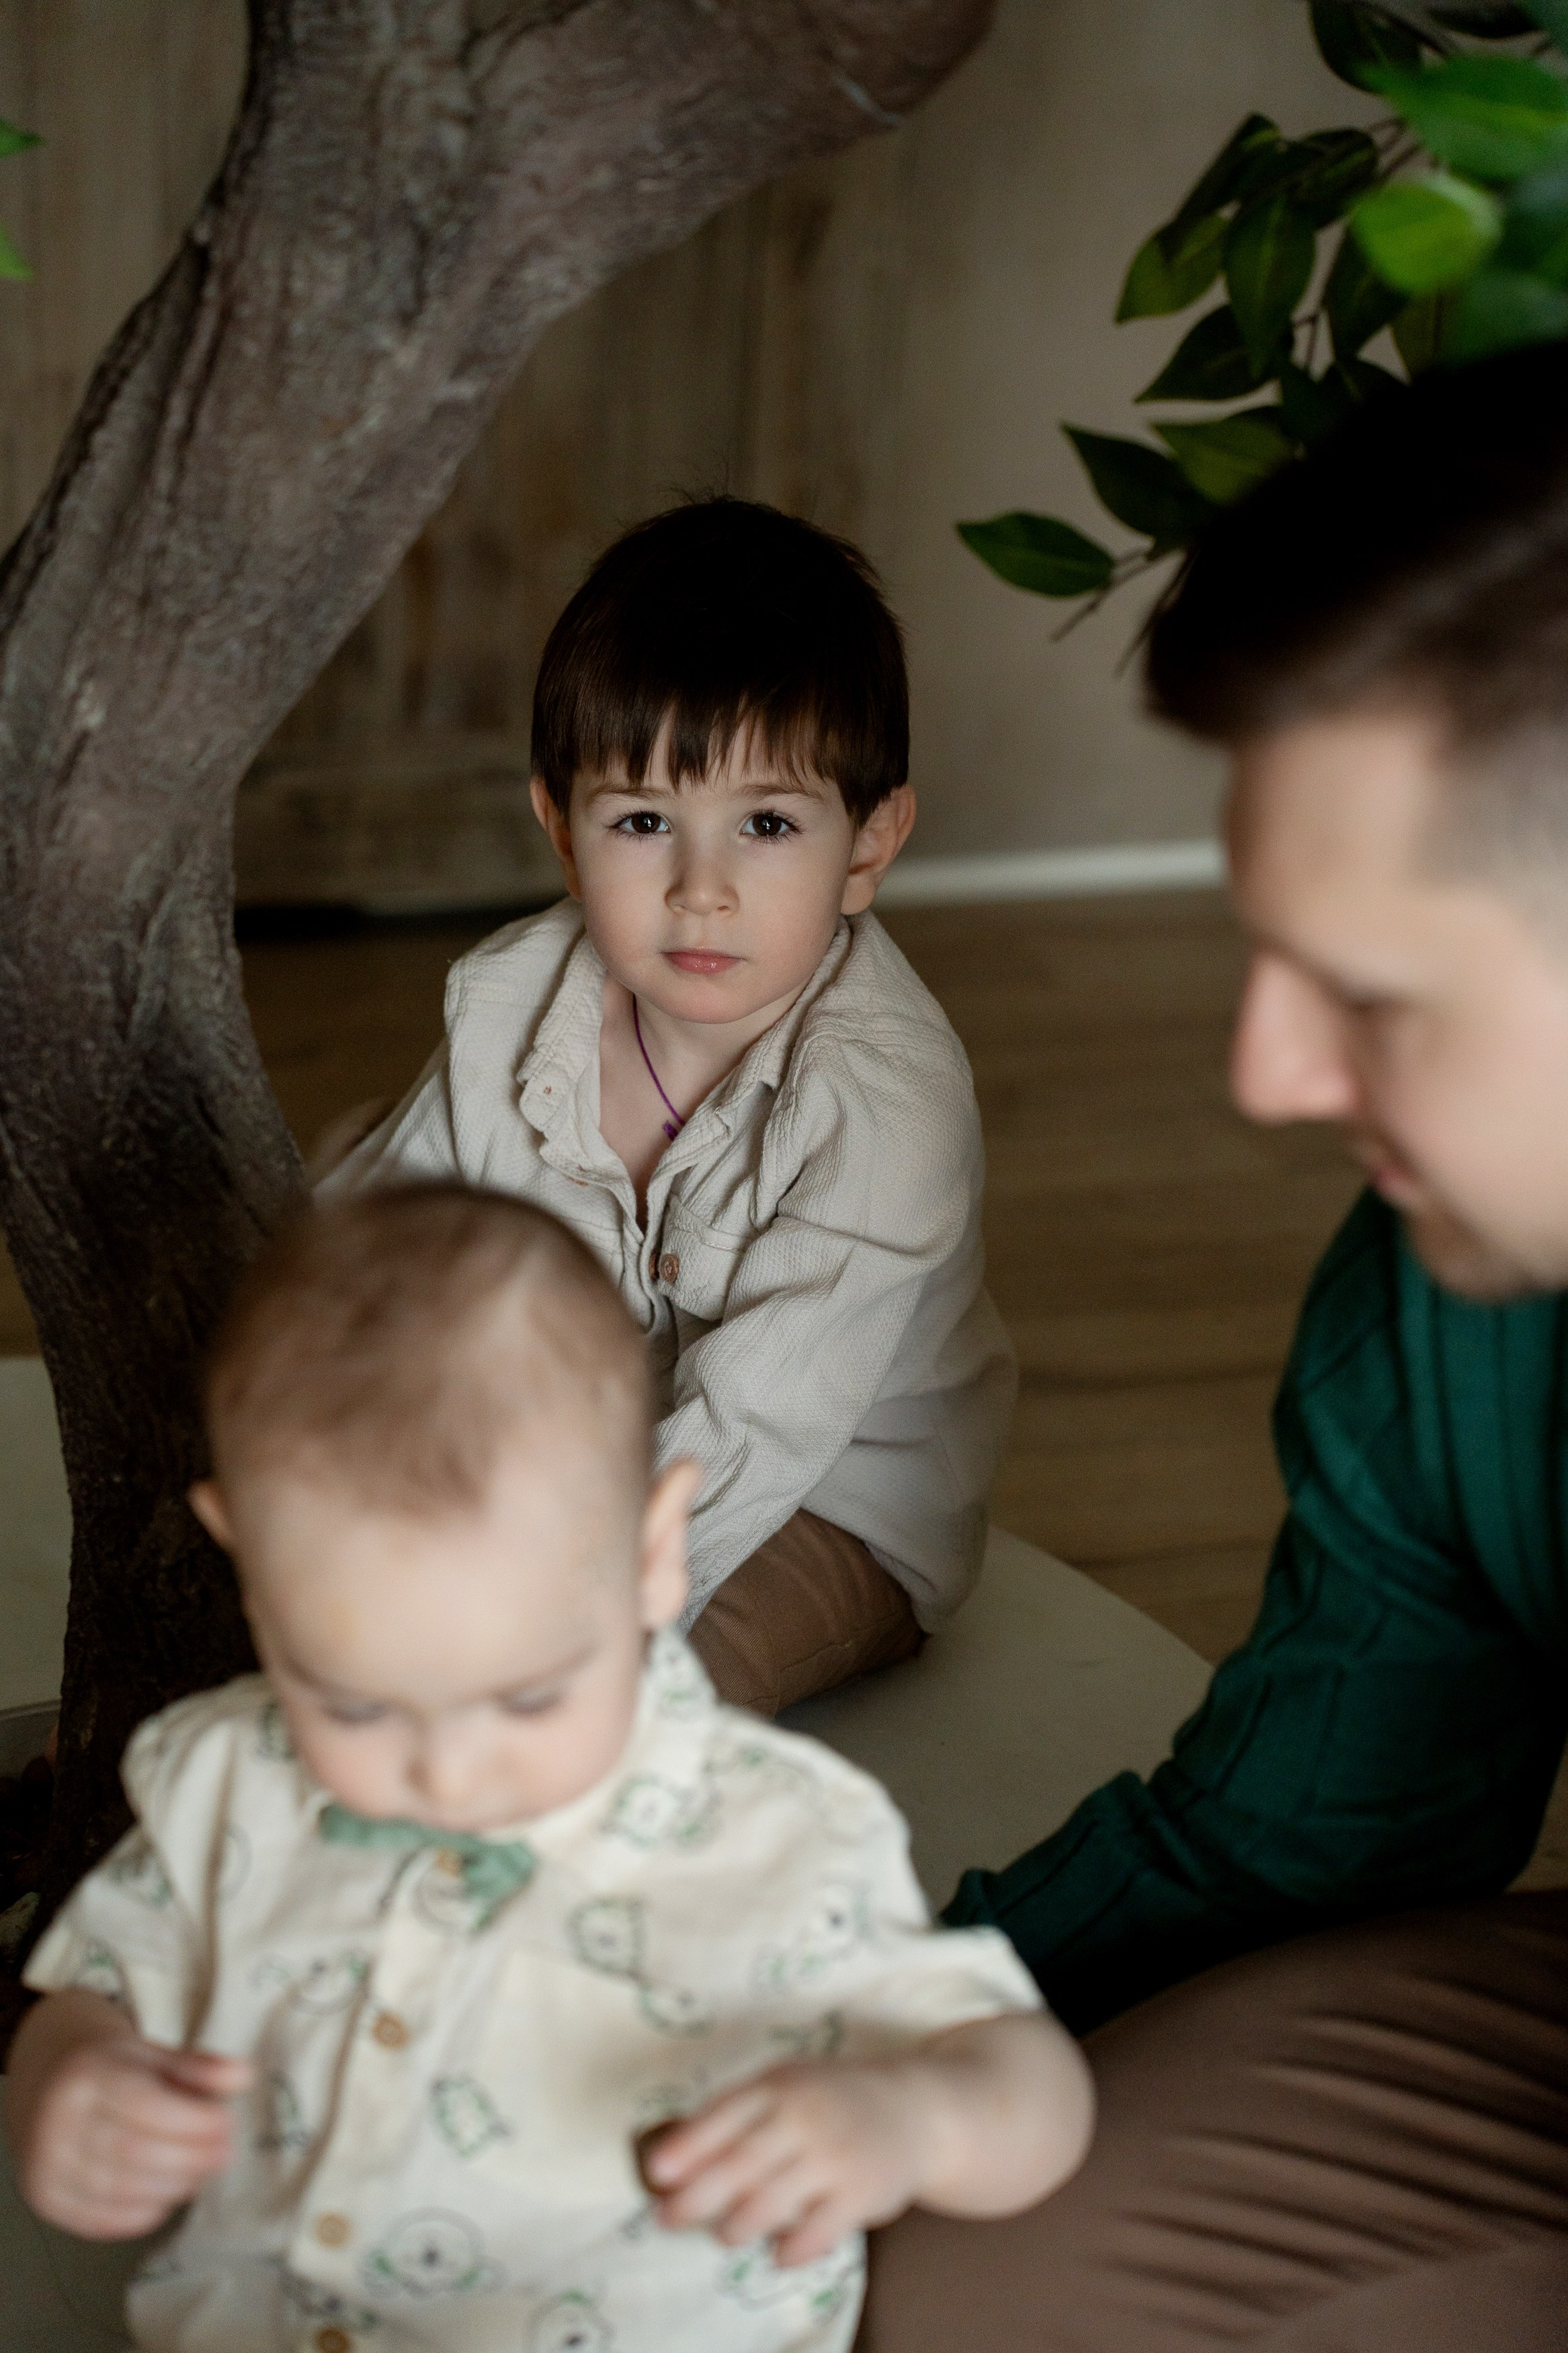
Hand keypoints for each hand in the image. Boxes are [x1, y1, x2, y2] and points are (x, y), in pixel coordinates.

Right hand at [9, 2005, 250, 2239]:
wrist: (47, 2083)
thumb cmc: (110, 2068)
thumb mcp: (151, 2053)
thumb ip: (196, 2066)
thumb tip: (242, 2077)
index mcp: (86, 2074)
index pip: (145, 2106)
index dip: (193, 2122)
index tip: (228, 2124)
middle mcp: (57, 2121)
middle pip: (133, 2153)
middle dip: (190, 2158)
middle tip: (224, 2154)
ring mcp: (46, 2165)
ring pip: (119, 2191)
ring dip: (173, 2187)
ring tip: (200, 2172)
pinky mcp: (45, 2198)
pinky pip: (102, 2220)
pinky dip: (144, 2213)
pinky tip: (168, 2194)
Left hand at [643, 2060, 925, 2265]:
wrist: (913, 2110)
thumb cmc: (829, 2100)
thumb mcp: (784, 2088)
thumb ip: (733, 2114)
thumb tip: (671, 2156)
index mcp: (779, 2086)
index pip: (723, 2115)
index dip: (687, 2146)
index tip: (656, 2173)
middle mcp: (804, 2118)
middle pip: (740, 2163)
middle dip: (697, 2197)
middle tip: (667, 2218)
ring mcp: (834, 2156)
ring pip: (771, 2201)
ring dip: (738, 2225)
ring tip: (724, 2234)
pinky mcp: (861, 2194)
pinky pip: (817, 2232)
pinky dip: (791, 2248)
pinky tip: (777, 2253)